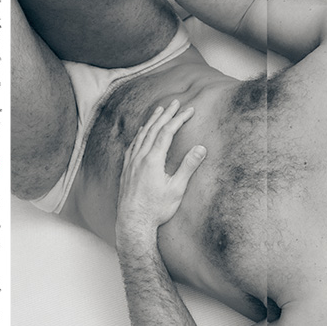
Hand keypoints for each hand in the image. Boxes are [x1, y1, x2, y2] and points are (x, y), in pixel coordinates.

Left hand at [116, 100, 205, 235]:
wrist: (133, 223)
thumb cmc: (156, 209)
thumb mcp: (176, 189)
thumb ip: (188, 167)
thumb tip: (200, 148)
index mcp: (153, 160)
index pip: (167, 132)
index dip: (178, 119)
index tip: (189, 110)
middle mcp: (139, 157)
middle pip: (153, 129)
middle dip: (166, 114)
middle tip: (175, 102)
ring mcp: (130, 163)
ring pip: (141, 135)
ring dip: (151, 121)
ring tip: (159, 111)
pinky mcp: (126, 170)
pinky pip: (133, 145)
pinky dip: (139, 134)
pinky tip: (141, 133)